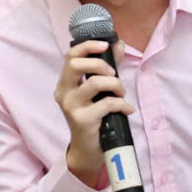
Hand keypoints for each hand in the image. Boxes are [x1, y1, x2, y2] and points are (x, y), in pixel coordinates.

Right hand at [56, 40, 131, 189]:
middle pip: (77, 65)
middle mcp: (63, 92)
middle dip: (101, 65)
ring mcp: (71, 106)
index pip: (70, 56)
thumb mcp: (100, 90)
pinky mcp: (82, 119)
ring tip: (121, 93)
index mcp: (65, 83)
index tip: (104, 45)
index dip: (87, 46)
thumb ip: (109, 66)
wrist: (89, 147)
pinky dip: (122, 104)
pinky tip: (127, 109)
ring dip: (115, 85)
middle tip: (114, 76)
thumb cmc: (95, 115)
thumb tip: (119, 44)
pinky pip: (107, 103)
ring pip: (94, 83)